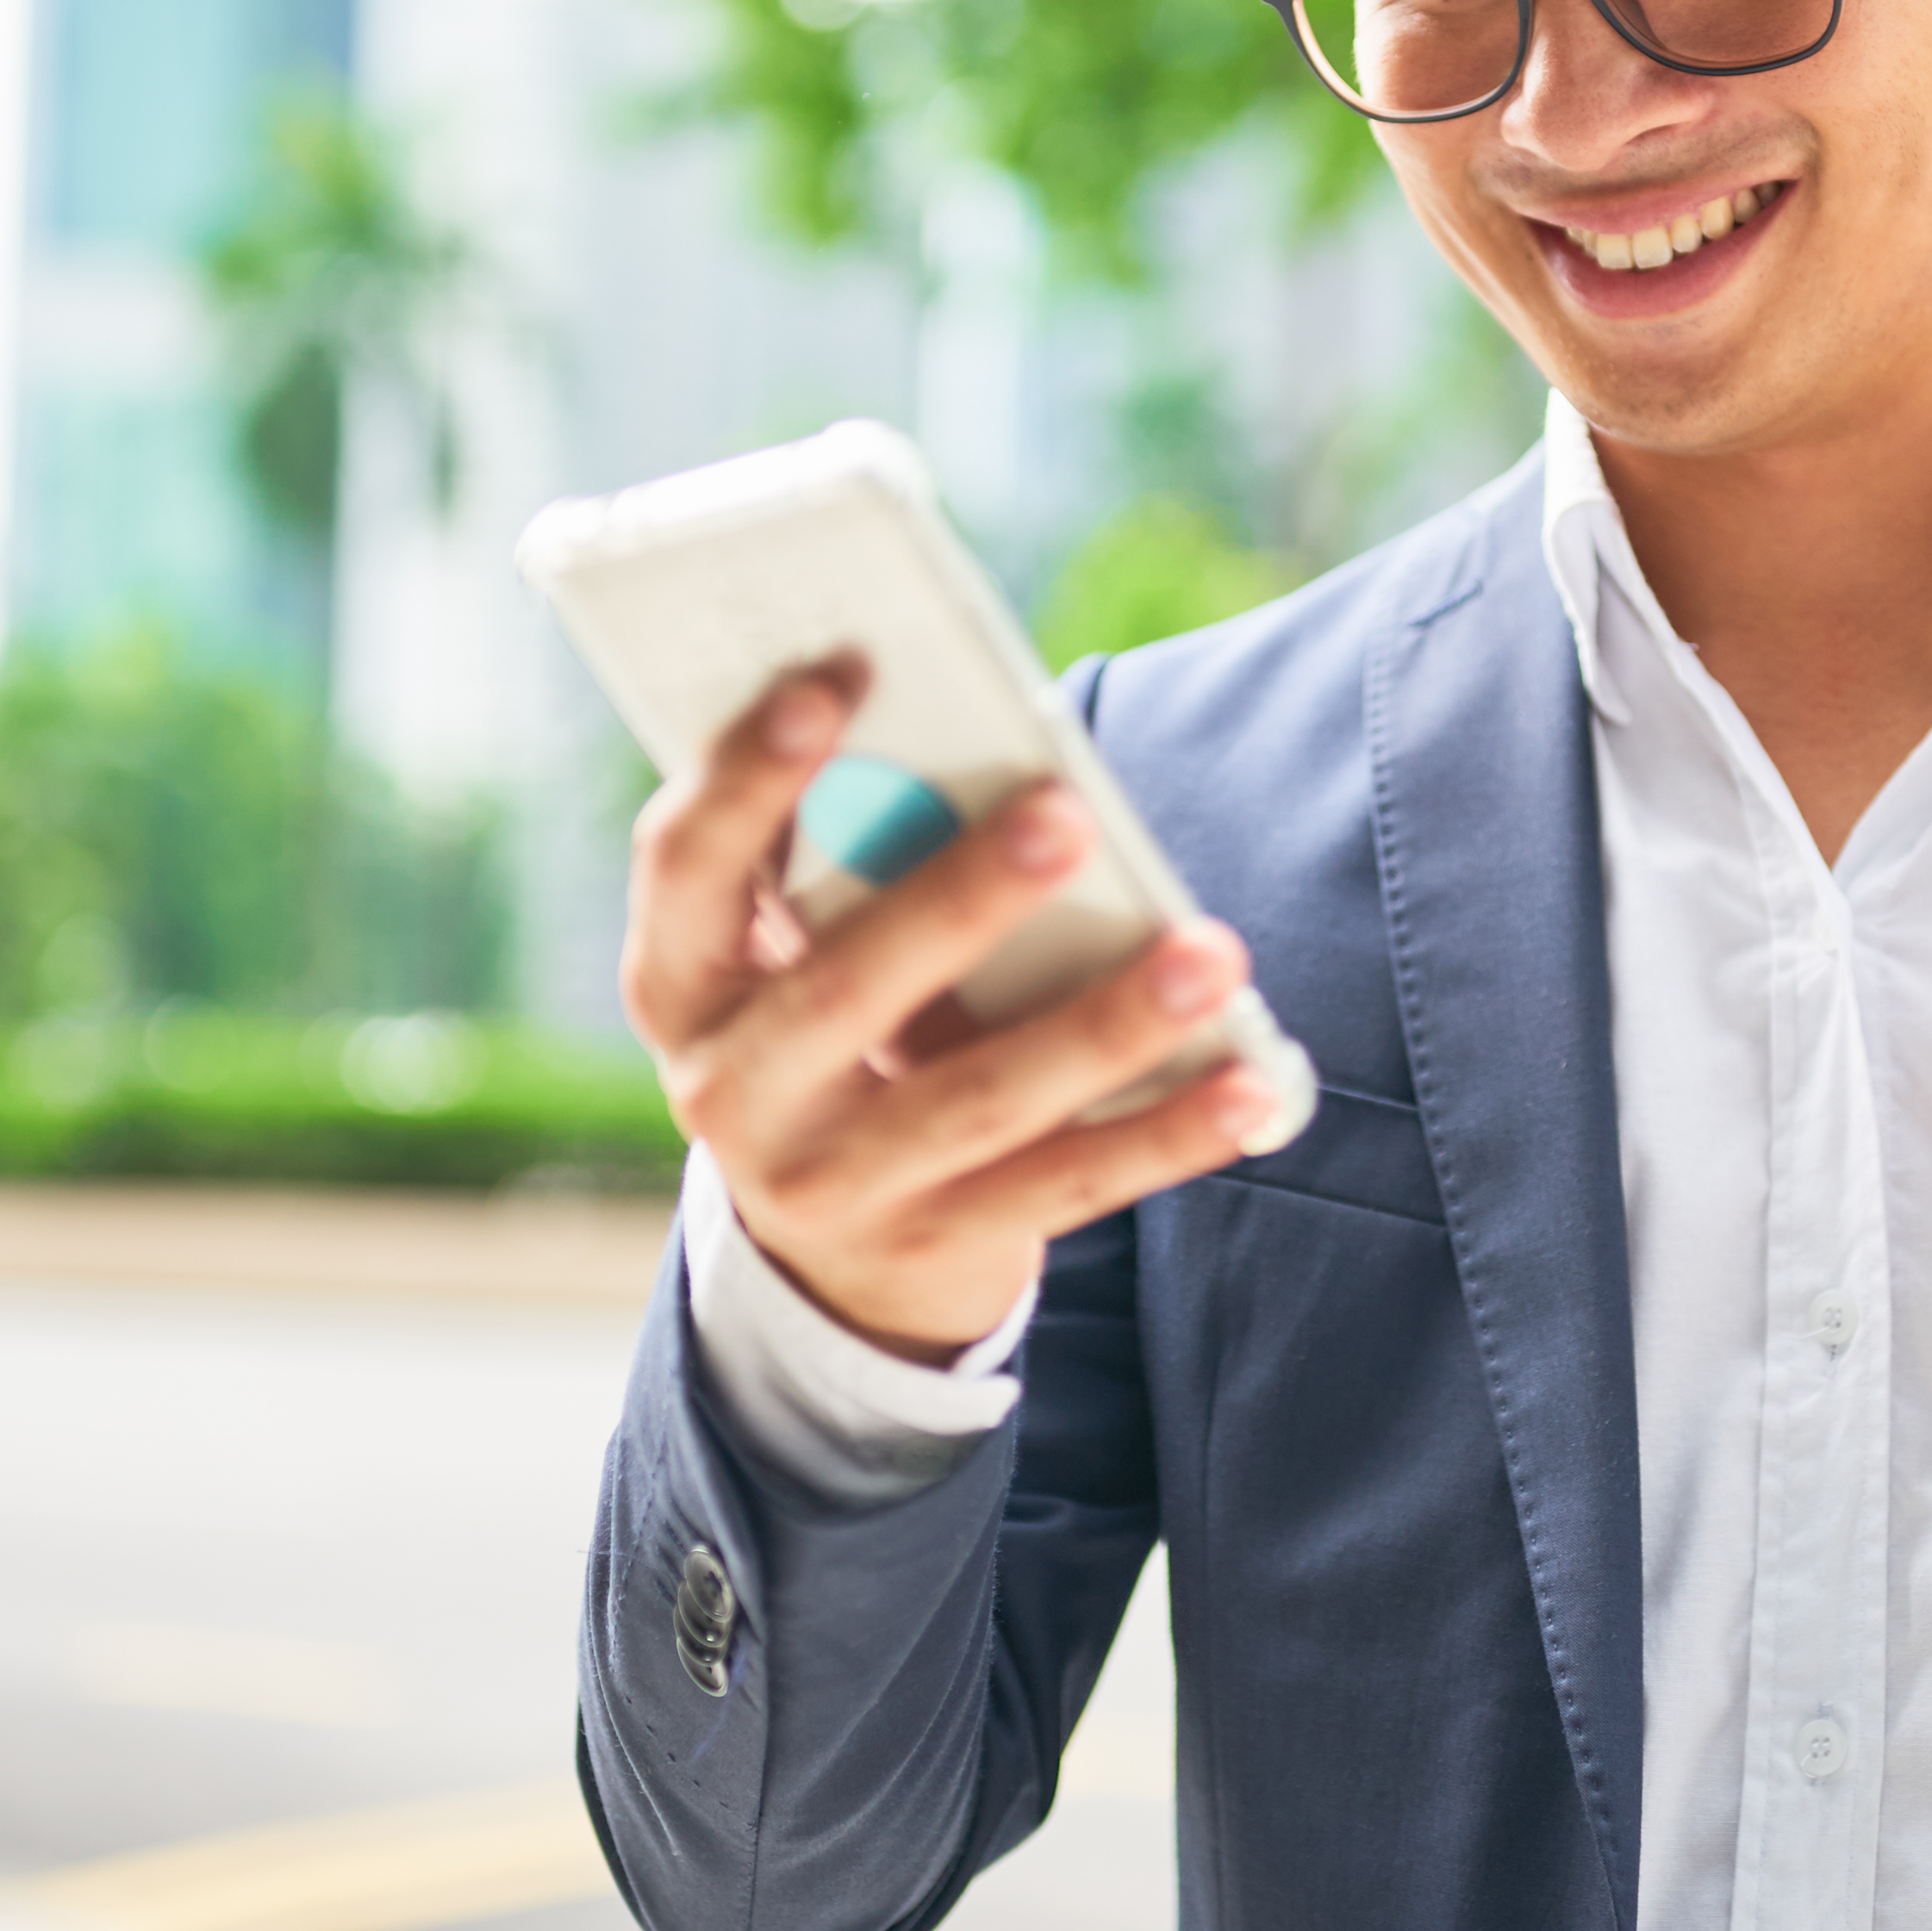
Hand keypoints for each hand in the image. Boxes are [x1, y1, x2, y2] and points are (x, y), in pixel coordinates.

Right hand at [625, 663, 1280, 1358]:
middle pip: (845, 988)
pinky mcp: (936, 1247)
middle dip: (962, 897)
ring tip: (1210, 955)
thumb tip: (1003, 764)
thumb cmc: (835, 1031)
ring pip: (980, 1099)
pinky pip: (1068, 1184)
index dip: (748, 771)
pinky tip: (1250, 1082)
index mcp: (681, 984)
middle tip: (1069, 813)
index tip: (840, 671)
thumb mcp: (796, 955)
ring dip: (1104, 1025)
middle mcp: (733, 1093)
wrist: (828, 1259)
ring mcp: (831, 1186)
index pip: (686, 864)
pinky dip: (1167, 1132)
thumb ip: (853, 866)